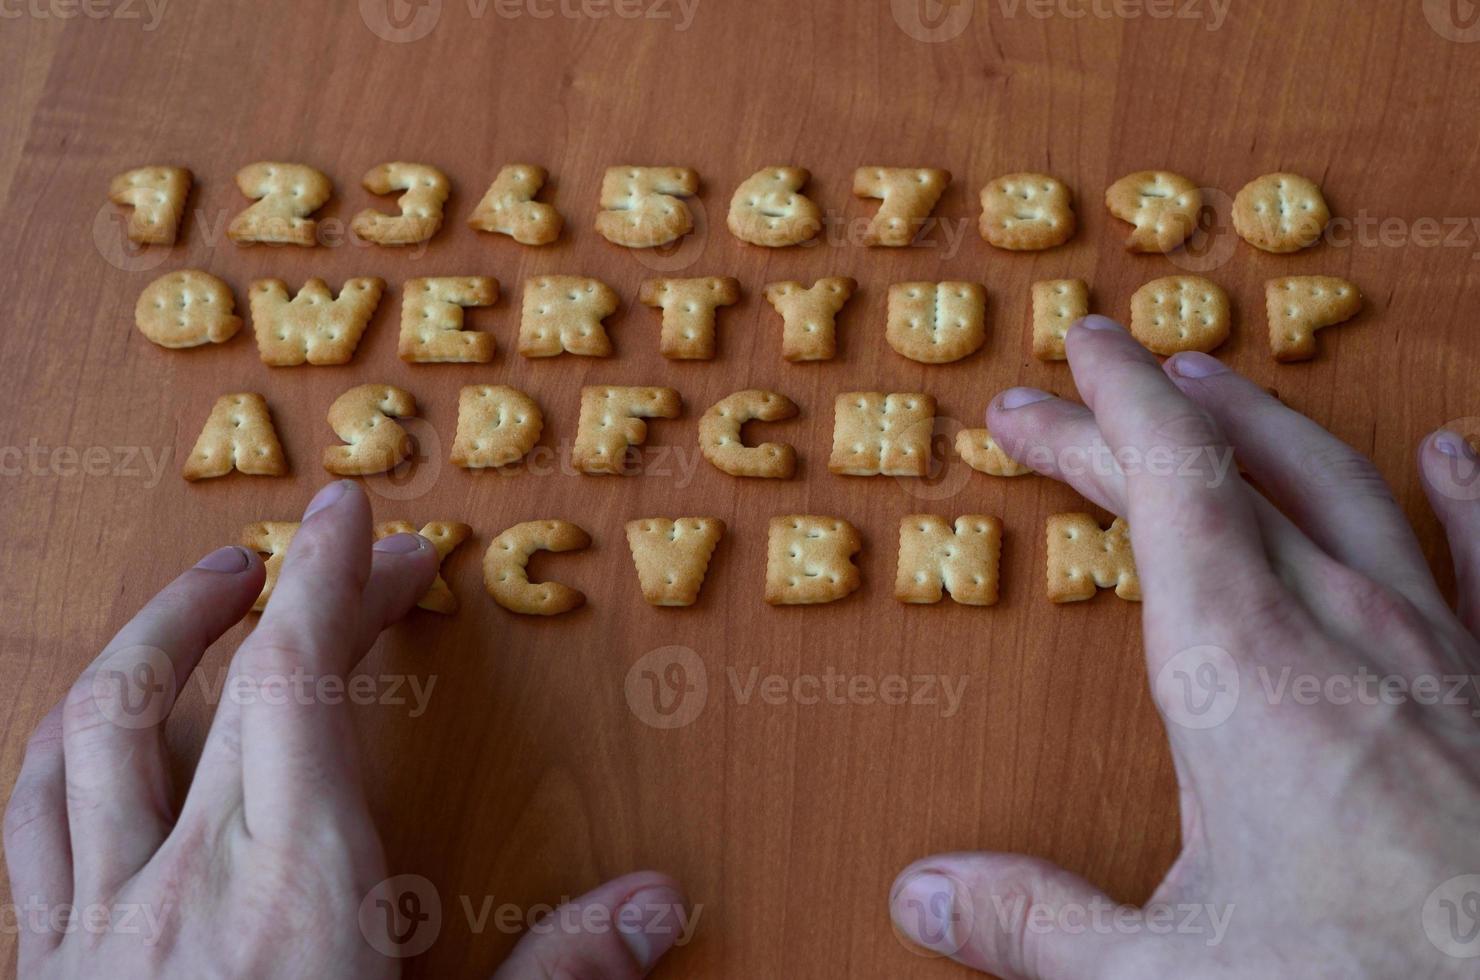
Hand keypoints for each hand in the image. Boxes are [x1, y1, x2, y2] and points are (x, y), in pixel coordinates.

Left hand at [4, 480, 690, 977]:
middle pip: (211, 680)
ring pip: (90, 733)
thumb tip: (659, 906)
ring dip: (146, 643)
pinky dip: (64, 753)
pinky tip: (90, 746)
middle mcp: (181, 880)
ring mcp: (92, 926)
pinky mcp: (45, 974)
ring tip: (196, 600)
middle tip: (322, 550)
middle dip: (272, 590)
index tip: (357, 511)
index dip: (334, 576)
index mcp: (295, 886)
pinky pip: (32, 826)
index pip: (305, 678)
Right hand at [890, 316, 1479, 977]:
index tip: (1080, 353)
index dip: (1113, 406)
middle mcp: (1344, 633)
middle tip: (1075, 391)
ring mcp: (1438, 653)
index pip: (1167, 481)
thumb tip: (928, 895)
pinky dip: (1463, 495)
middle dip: (1141, 418)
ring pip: (1343, 489)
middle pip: (1229, 474)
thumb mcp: (1167, 976)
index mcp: (1242, 671)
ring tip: (1217, 383)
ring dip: (1268, 426)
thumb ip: (1036, 920)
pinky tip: (1450, 456)